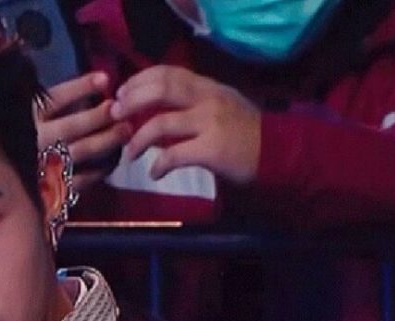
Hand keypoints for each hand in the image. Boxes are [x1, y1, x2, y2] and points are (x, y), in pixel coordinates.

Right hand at [36, 72, 132, 192]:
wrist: (12, 188)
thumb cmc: (26, 142)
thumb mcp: (29, 115)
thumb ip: (52, 102)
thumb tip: (92, 85)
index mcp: (28, 119)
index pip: (55, 99)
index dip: (81, 88)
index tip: (105, 79)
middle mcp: (36, 142)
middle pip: (70, 127)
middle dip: (97, 116)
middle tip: (118, 109)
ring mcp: (47, 167)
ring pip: (81, 151)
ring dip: (106, 139)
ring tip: (125, 130)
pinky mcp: (56, 190)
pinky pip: (84, 178)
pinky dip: (102, 168)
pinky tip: (113, 159)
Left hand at [112, 65, 260, 184]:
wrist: (279, 155)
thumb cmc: (243, 135)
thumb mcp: (217, 111)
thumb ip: (186, 109)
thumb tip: (148, 117)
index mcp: (207, 87)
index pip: (167, 72)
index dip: (139, 80)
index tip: (121, 94)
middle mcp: (208, 98)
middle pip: (161, 89)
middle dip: (131, 101)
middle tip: (115, 116)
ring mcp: (210, 122)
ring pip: (161, 124)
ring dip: (138, 140)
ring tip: (130, 152)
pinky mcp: (212, 149)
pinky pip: (174, 155)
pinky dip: (158, 165)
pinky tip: (155, 173)